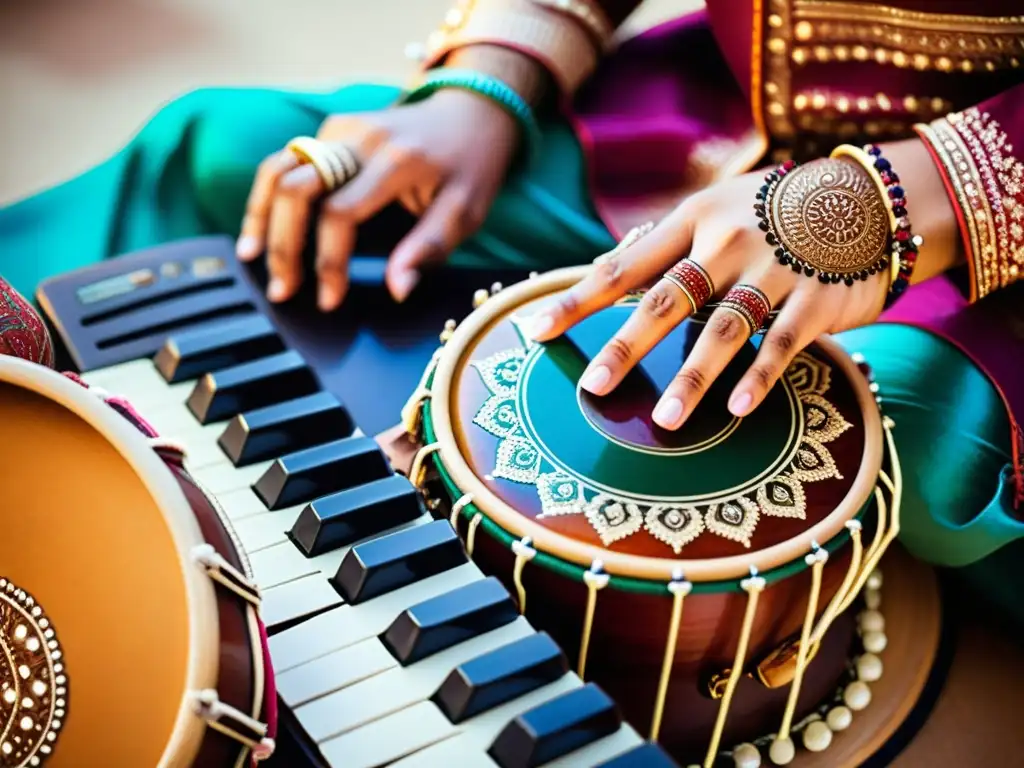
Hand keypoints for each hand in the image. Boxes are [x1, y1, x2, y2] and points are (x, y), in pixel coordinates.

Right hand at [236, 88, 519, 309]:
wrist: (471, 111)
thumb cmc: (471, 167)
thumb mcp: (467, 211)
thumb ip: (429, 248)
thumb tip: (397, 290)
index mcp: (396, 160)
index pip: (340, 213)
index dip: (328, 262)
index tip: (330, 300)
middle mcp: (359, 137)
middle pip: (297, 188)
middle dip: (283, 245)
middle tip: (282, 291)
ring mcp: (340, 128)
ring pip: (278, 168)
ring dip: (261, 217)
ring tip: (251, 258)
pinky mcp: (330, 130)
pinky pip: (286, 162)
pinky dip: (267, 196)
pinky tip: (259, 228)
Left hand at [524, 141, 957, 430]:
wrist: (871, 197)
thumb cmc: (774, 211)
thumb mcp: (715, 209)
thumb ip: (665, 242)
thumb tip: (606, 266)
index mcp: (693, 221)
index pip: (623, 267)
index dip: (577, 299)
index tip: (535, 330)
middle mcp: (728, 243)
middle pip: (666, 299)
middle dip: (627, 346)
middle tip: (592, 386)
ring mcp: (773, 270)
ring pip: (723, 328)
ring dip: (693, 378)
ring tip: (666, 421)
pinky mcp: (816, 298)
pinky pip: (783, 342)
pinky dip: (759, 375)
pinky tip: (737, 409)